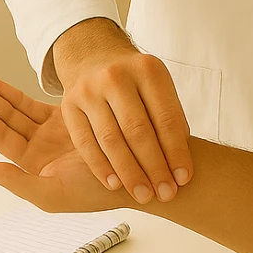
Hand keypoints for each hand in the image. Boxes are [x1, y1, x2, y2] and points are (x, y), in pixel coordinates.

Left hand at [0, 73, 130, 213]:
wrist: (137, 177)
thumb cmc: (97, 192)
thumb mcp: (53, 195)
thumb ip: (17, 182)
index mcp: (32, 166)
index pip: (0, 137)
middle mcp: (38, 148)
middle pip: (4, 119)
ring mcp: (52, 132)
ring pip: (17, 110)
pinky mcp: (69, 119)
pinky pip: (35, 104)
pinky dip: (16, 94)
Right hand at [52, 20, 192, 205]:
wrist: (94, 57)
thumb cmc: (135, 81)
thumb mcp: (158, 86)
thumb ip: (170, 118)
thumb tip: (178, 162)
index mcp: (147, 70)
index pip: (166, 117)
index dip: (177, 151)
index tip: (184, 178)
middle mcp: (116, 76)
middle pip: (138, 130)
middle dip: (155, 167)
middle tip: (166, 194)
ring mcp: (89, 90)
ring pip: (111, 139)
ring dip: (130, 173)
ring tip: (144, 195)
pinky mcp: (68, 105)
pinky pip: (85, 142)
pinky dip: (101, 167)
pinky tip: (114, 185)